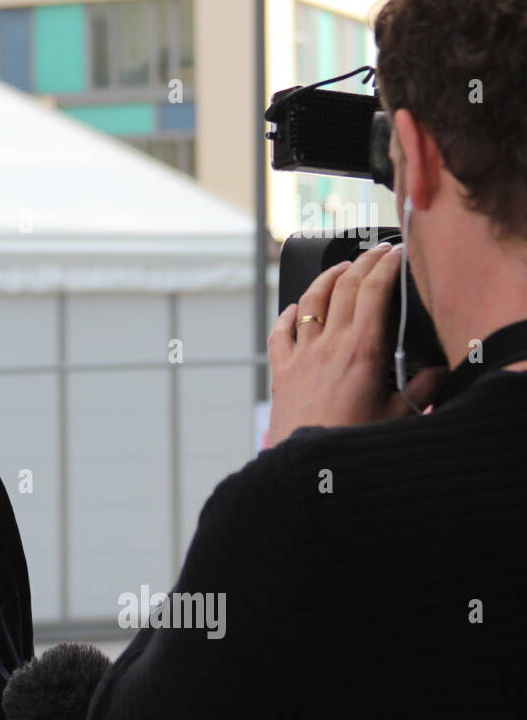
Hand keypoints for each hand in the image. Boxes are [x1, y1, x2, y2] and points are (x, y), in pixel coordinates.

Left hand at [266, 242, 444, 445]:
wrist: (307, 467)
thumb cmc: (353, 442)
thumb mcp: (400, 415)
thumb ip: (422, 388)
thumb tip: (439, 370)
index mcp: (362, 350)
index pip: (373, 291)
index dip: (385, 265)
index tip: (395, 253)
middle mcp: (328, 346)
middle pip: (343, 288)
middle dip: (361, 262)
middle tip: (375, 252)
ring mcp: (301, 356)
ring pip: (310, 303)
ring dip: (326, 280)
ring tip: (341, 268)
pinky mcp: (281, 372)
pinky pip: (280, 333)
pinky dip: (288, 315)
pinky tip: (295, 308)